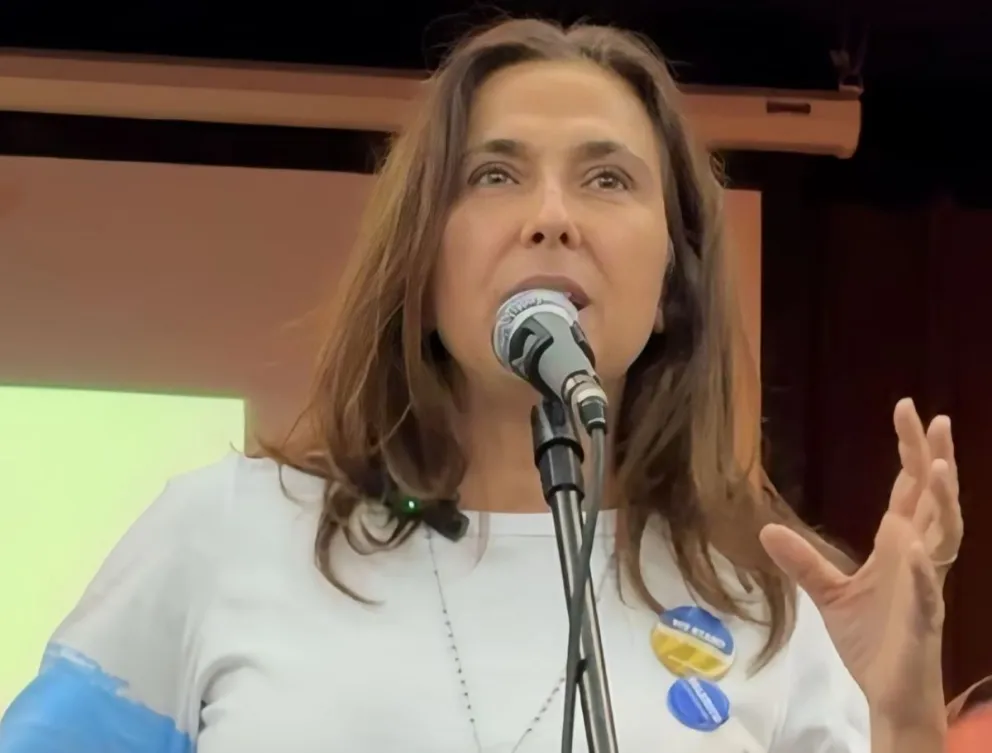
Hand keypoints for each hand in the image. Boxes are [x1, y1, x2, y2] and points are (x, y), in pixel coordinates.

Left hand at [759, 398, 960, 732]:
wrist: (888, 693)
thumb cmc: (870, 641)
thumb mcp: (829, 593)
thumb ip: (803, 561)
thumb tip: (766, 528)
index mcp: (899, 546)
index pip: (909, 489)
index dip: (911, 452)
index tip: (907, 411)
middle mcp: (919, 558)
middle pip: (933, 500)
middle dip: (935, 459)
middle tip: (937, 418)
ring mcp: (926, 588)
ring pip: (945, 537)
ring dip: (945, 502)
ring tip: (939, 467)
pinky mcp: (923, 621)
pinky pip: (928, 592)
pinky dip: (923, 570)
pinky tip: (916, 549)